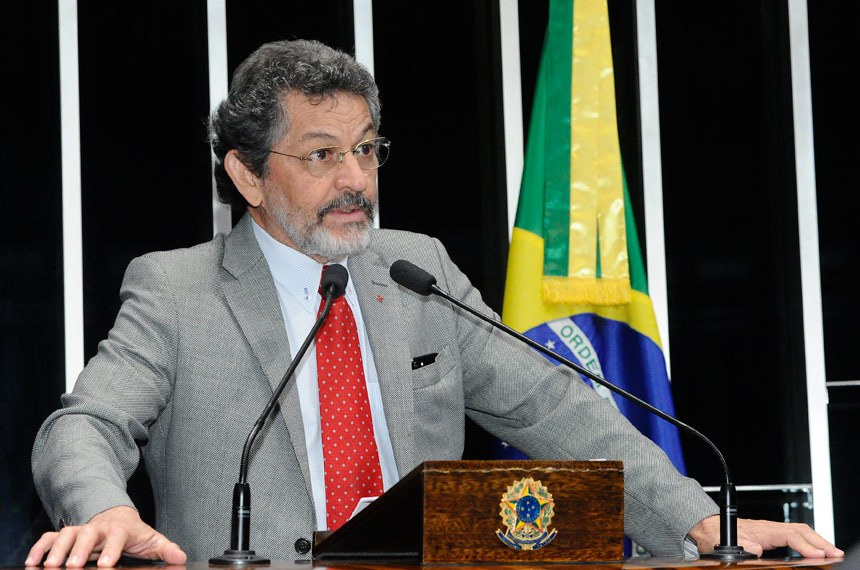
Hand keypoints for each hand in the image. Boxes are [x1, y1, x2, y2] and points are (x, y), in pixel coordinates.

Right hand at [24, 506, 186, 567]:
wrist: (116, 516)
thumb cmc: (132, 533)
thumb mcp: (150, 540)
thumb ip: (165, 548)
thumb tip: (181, 557)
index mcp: (119, 530)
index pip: (116, 537)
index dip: (111, 550)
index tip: (106, 564)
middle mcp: (97, 528)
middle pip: (87, 535)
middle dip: (79, 550)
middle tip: (72, 566)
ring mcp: (81, 530)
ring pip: (66, 535)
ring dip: (57, 550)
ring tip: (50, 566)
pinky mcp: (66, 535)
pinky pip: (49, 538)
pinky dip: (40, 547)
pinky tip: (32, 562)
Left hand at [688, 515, 844, 557]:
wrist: (708, 528)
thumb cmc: (715, 534)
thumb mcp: (723, 542)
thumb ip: (741, 545)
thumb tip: (756, 550)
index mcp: (760, 529)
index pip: (788, 534)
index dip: (804, 544)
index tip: (817, 554)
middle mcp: (768, 528)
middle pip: (799, 530)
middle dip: (818, 541)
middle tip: (834, 553)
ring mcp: (770, 531)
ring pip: (799, 532)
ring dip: (816, 540)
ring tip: (831, 551)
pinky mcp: (771, 536)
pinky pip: (794, 536)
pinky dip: (808, 541)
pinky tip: (815, 550)